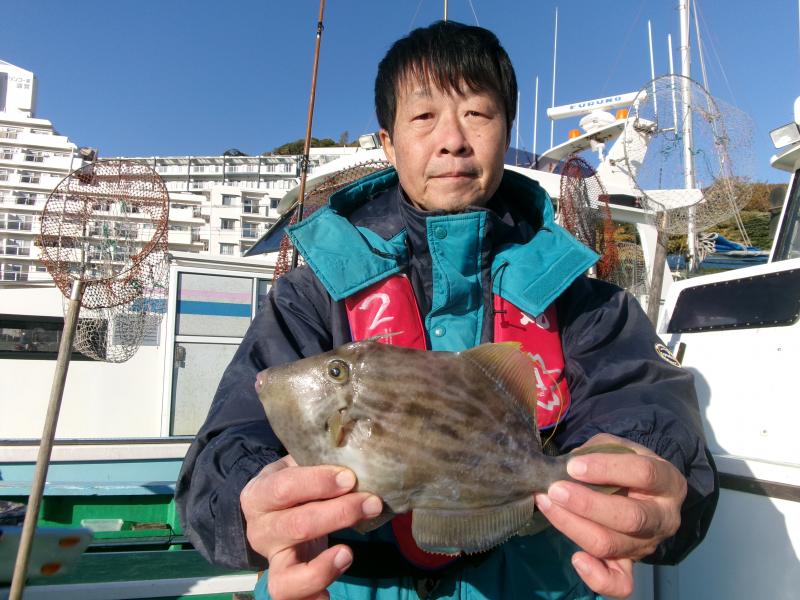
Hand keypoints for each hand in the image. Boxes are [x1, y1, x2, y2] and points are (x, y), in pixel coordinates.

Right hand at [240, 455, 383, 599]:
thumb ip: (320, 460)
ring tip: (348, 553)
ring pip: (286, 578)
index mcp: (259, 494)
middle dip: (339, 514)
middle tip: (372, 502)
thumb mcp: (298, 465)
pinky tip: (331, 595)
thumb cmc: (293, 484)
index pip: (285, 487)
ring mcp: (271, 561)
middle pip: (297, 526)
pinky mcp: (285, 582)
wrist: (270, 512)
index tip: (350, 477)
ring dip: (322, 569)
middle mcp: (260, 530)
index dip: (319, 482)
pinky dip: (314, 598)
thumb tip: (361, 455)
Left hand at [534, 434, 687, 598]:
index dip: (606, 469)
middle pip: (629, 518)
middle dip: (587, 505)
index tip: (573, 466)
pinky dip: (597, 577)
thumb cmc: (626, 464)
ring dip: (574, 526)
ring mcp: (648, 545)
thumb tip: (567, 466)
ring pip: (612, 545)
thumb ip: (598, 451)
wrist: (640, 489)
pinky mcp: (632, 565)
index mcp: (668, 481)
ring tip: (547, 504)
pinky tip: (576, 558)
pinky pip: (620, 584)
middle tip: (555, 489)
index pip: (643, 473)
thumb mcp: (619, 447)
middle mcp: (664, 518)